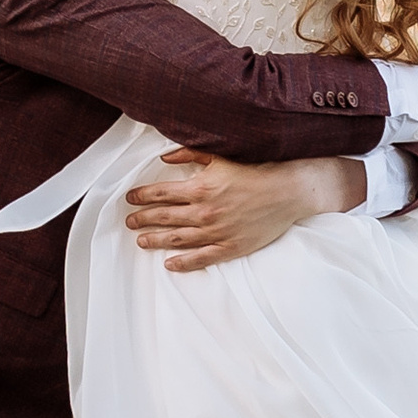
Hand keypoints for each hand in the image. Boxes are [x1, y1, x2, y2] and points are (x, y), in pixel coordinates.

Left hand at [122, 146, 360, 274]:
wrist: (288, 192)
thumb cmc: (256, 171)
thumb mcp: (221, 156)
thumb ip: (190, 154)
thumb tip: (164, 157)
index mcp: (200, 188)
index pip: (161, 194)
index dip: (142, 197)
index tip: (130, 199)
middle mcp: (204, 212)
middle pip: (164, 218)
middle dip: (142, 219)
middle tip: (129, 221)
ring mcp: (216, 232)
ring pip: (176, 239)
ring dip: (155, 240)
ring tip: (140, 241)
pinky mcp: (230, 247)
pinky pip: (200, 258)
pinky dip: (182, 263)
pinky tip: (169, 263)